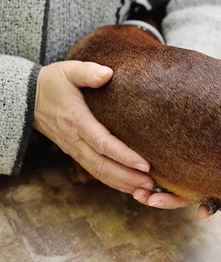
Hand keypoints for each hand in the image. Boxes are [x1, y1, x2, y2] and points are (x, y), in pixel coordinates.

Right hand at [33, 61, 211, 219]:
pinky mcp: (77, 153)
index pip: (102, 143)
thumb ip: (88, 72)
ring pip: (99, 172)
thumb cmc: (53, 82)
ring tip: (147, 190)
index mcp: (76, 120)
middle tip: (152, 185)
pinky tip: (131, 187)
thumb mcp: (68, 71)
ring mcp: (75, 149)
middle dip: (128, 177)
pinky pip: (96, 171)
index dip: (124, 155)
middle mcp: (75, 139)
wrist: (28, 98)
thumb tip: (108, 73)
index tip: (145, 164)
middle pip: (103, 165)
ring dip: (123, 183)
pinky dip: (114, 182)